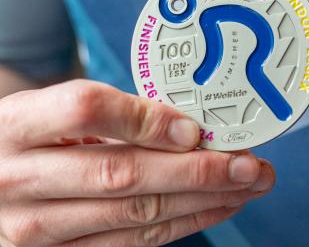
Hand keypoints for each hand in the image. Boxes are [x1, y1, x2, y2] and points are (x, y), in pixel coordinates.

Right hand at [0, 80, 274, 245]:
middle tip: (249, 163)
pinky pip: (133, 241)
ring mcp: (35, 226)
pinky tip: (218, 206)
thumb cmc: (30, 139)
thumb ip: (111, 114)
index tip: (194, 127)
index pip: (84, 112)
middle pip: (121, 173)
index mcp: (17, 125)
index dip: (145, 119)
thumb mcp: (48, 111)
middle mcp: (19, 179)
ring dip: (204, 200)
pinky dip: (184, 223)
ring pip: (135, 213)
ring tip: (248, 184)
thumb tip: (192, 126)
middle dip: (197, 170)